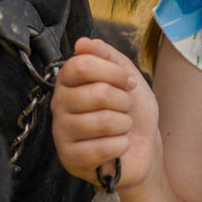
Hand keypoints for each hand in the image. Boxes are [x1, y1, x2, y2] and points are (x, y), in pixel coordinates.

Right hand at [50, 36, 161, 189]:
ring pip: (103, 121)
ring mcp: (62, 133)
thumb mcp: (125, 76)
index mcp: (68, 82)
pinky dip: (121, 146)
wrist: (142, 147)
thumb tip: (82, 43)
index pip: (81, 65)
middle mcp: (59, 105)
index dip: (113, 72)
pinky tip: (118, 147)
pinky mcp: (70, 158)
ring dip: (124, 125)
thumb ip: (106, 55)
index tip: (128, 81)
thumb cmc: (131, 111)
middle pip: (97, 92)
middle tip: (125, 109)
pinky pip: (103, 148)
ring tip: (121, 128)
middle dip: (123, 101)